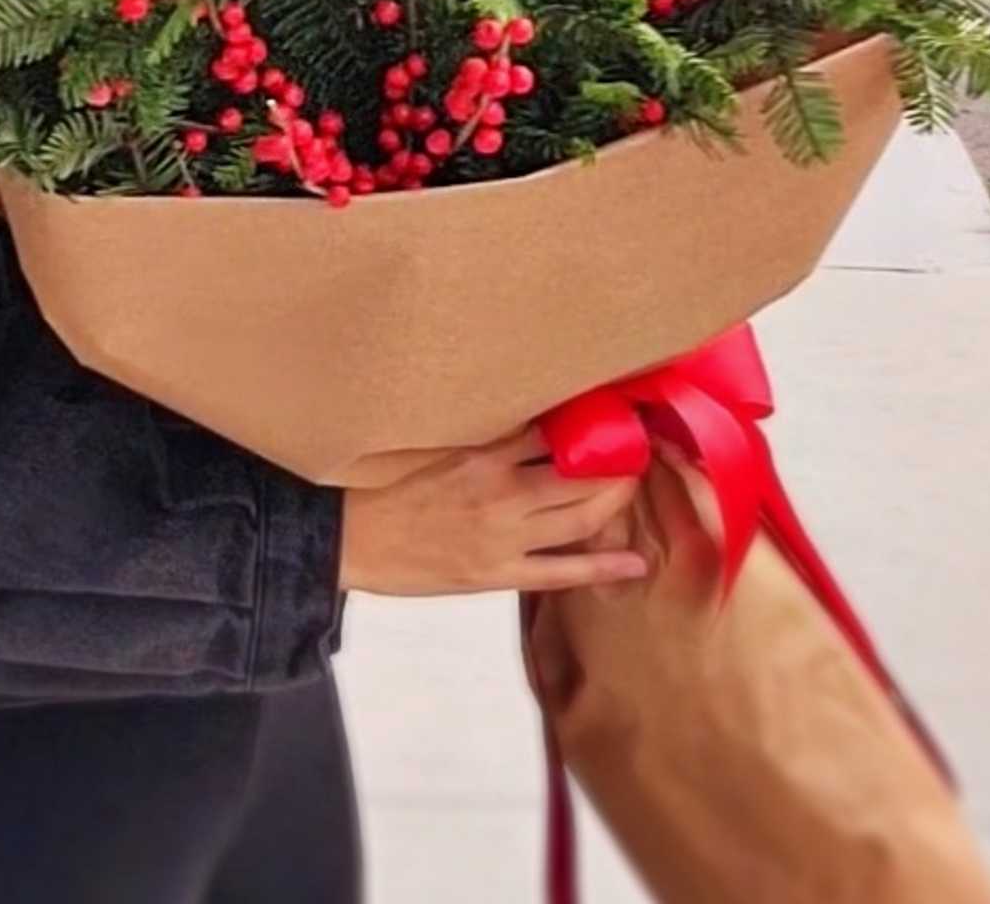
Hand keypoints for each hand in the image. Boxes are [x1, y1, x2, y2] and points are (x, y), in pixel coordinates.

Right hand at [338, 427, 646, 595]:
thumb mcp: (437, 448)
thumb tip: (533, 420)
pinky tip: (634, 562)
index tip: (618, 414)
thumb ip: (486, 438)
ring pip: (580, 518)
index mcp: (483, 455)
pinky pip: (561, 573)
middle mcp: (501, 493)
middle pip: (580, 475)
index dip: (593, 424)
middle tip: (640, 451)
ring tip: (638, 490)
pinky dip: (601, 567)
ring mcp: (502, 538)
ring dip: (616, 503)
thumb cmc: (387, 489)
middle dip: (619, 463)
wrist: (348, 539)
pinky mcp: (497, 575)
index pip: (554, 432)